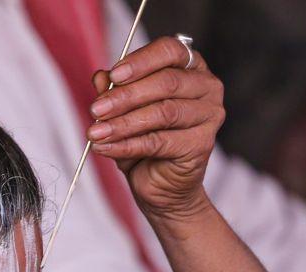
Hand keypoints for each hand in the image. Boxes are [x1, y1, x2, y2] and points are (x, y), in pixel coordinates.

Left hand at [87, 35, 224, 217]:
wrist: (161, 186)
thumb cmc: (146, 143)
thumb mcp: (123, 113)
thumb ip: (114, 92)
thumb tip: (101, 77)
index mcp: (190, 67)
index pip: (170, 50)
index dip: (140, 61)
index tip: (113, 75)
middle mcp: (206, 87)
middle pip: (166, 82)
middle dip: (125, 96)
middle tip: (96, 109)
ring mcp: (209, 116)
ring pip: (163, 112)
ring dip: (123, 123)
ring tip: (96, 132)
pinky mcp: (202, 144)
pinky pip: (159, 141)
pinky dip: (127, 145)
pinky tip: (105, 147)